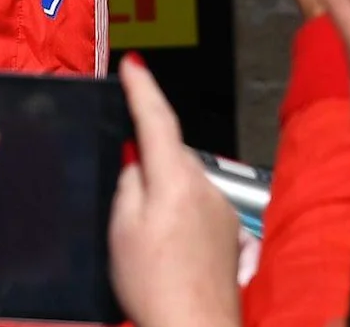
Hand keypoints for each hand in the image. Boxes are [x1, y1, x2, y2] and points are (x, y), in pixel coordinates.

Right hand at [109, 53, 239, 326]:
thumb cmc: (153, 285)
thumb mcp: (121, 230)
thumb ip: (128, 185)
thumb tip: (136, 165)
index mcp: (174, 178)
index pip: (157, 118)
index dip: (142, 88)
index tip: (133, 64)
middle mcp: (204, 185)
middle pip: (171, 150)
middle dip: (148, 151)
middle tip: (123, 176)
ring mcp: (221, 209)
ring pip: (184, 179)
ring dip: (164, 188)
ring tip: (142, 229)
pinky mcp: (228, 233)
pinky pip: (196, 204)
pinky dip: (178, 211)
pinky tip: (165, 244)